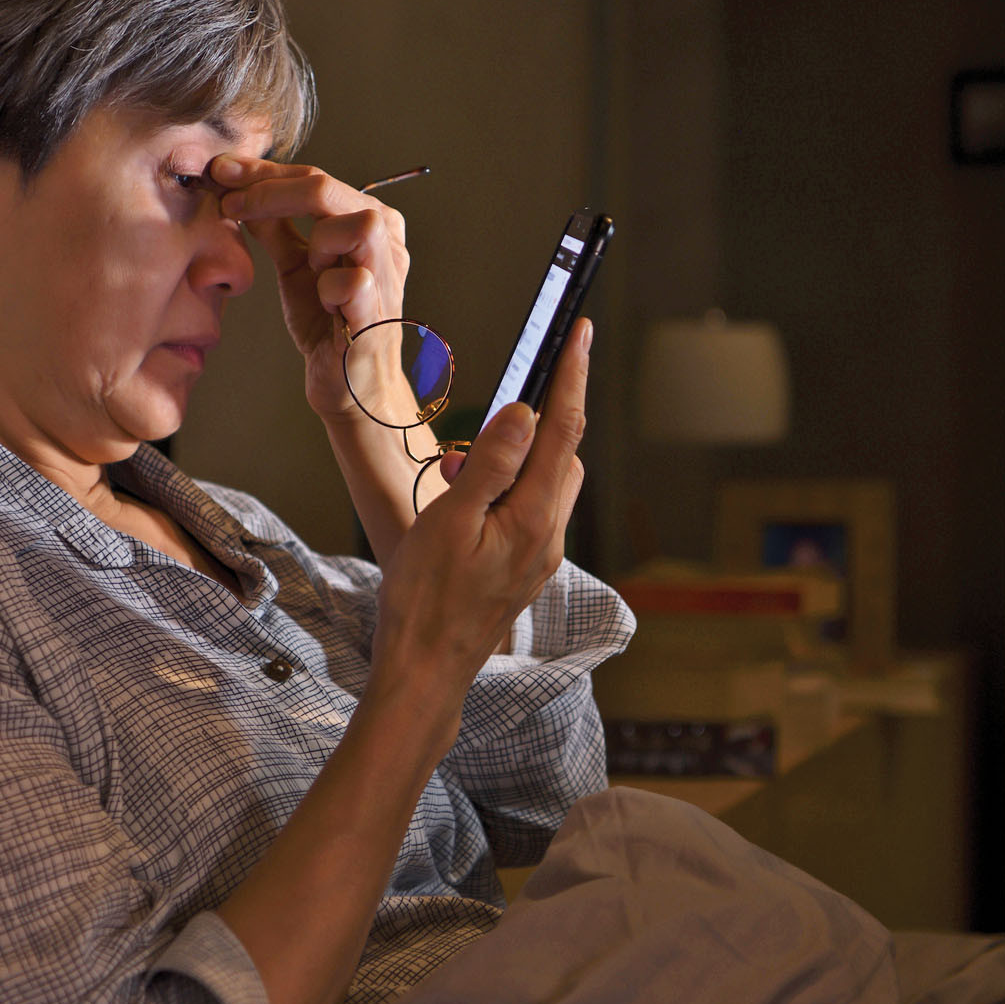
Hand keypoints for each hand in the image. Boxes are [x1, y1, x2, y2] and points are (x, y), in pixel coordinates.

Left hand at [211, 155, 409, 420]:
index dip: (263, 172)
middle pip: (327, 187)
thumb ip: (277, 227)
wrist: (348, 385)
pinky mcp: (380, 314)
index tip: (220, 170)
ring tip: (308, 268)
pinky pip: (352, 283)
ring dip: (318, 241)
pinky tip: (325, 305)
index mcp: (369, 219)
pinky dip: (327, 290)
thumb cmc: (328, 322)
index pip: (314, 177)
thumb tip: (239, 187)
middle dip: (269, 190)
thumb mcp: (295, 265)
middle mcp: (387, 239)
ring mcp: (388, 275)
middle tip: (228, 201)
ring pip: (356, 224)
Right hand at [372, 317, 591, 692]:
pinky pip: (526, 511)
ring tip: (454, 472)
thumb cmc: (425, 601)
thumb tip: (526, 411)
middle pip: (562, 454)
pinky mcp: (522, 568)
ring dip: (512, 462)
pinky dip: (502, 491)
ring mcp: (539, 555)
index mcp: (535, 519)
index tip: (580, 331)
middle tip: (484, 418)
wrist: (424, 672)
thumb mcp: (449, 521)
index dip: (573, 375)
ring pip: (544, 484)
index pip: (564, 430)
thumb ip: (491, 464)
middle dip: (534, 421)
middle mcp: (549, 536)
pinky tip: (460, 504)